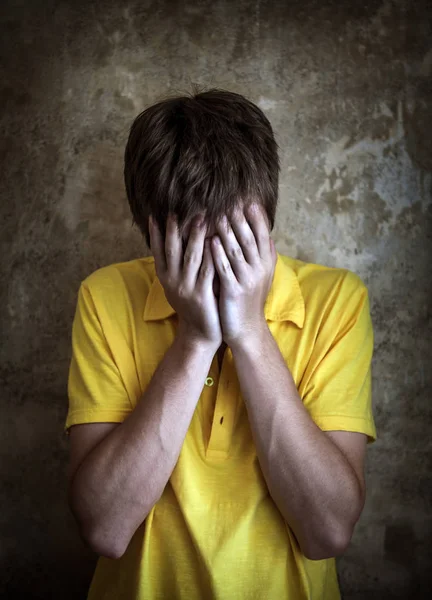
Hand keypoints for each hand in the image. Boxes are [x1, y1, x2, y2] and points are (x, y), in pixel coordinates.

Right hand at [149, 212, 221, 347]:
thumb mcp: (179, 285)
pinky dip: (210, 254)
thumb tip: (178, 238)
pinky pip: (207, 270)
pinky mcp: (202, 295)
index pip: (157, 250)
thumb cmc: (194, 304)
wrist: (200, 333)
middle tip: (179, 209)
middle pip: (172, 249)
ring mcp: (186, 288)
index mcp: (165, 277)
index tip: (155, 214)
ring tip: (200, 217)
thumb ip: (179, 265)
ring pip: (190, 256)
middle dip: (175, 228)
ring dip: (194, 235)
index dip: (155, 233)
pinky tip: (215, 240)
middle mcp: (172, 281)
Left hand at [210, 202, 276, 348]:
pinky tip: (210, 241)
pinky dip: (218, 254)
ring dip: (227, 231)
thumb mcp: (263, 276)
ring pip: (237, 250)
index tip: (248, 198)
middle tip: (230, 198)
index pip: (263, 233)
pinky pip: (225, 268)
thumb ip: (265, 256)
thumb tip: (269, 236)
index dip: (256, 215)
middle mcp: (259, 268)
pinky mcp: (234, 290)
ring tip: (217, 213)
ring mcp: (247, 279)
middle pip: (250, 237)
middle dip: (240, 217)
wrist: (246, 329)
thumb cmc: (250, 300)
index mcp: (265, 262)